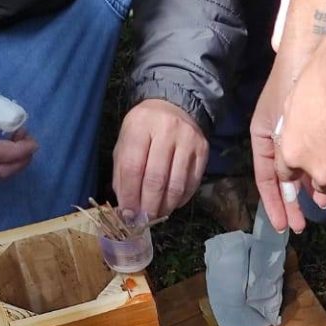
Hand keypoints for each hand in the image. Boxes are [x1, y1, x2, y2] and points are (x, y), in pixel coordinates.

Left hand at [113, 100, 207, 220]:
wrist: (174, 106)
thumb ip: (122, 172)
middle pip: (156, 178)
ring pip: (176, 185)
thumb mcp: (126, 142)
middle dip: (148, 205)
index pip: (133, 167)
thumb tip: (126, 207)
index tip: (128, 213)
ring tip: (158, 214)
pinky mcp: (203, 150)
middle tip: (144, 219)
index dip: (130, 195)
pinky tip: (171, 203)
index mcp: (140, 126)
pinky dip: (181, 199)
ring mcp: (187, 140)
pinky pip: (192, 183)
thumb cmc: (145, 129)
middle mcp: (166, 130)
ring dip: (166, 206)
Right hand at [252, 49, 318, 233]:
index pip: (267, 178)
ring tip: (324, 204)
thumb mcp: (283, 119)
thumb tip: (298, 185)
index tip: (282, 226)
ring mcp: (299, 128)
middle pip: (286, 177)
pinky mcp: (317, 122)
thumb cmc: (296, 77)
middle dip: (295, 202)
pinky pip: (319, 154)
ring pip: (305, 166)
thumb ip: (285, 154)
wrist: (319, 39)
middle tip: (303, 225)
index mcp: (265, 134)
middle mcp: (281, 134)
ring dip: (313, 187)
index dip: (275, 204)